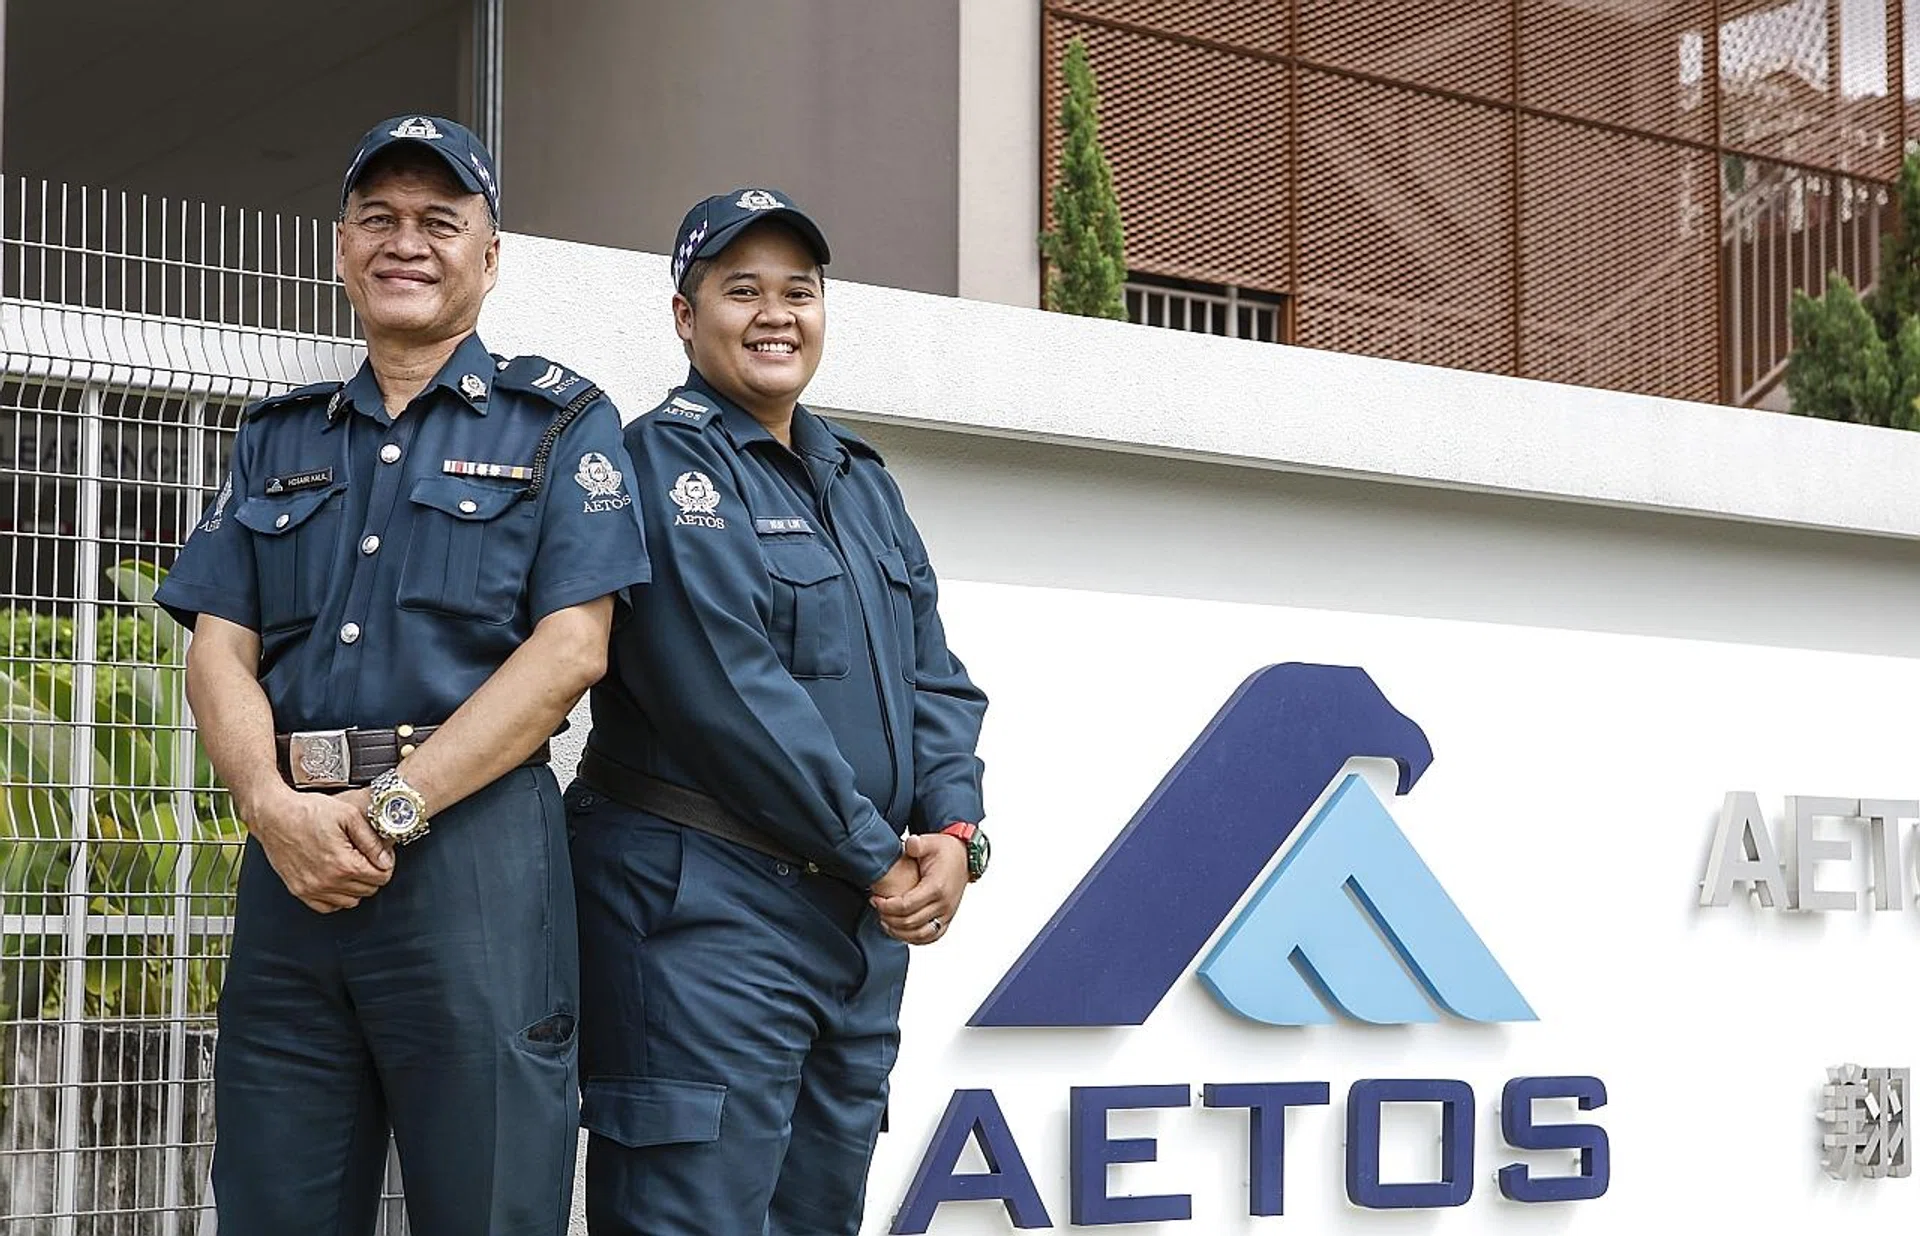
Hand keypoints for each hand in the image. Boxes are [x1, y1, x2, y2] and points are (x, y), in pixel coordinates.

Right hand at [242, 784, 393, 913]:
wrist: (274, 814)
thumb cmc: (307, 811)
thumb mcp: (348, 816)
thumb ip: (371, 841)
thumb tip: (385, 859)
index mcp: (343, 864)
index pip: (381, 878)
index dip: (385, 864)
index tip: (380, 855)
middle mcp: (327, 881)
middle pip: (367, 890)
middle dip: (372, 874)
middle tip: (366, 858)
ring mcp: (311, 888)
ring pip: (350, 901)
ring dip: (355, 887)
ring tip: (351, 867)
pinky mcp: (298, 890)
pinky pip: (326, 907)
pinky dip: (336, 897)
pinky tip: (336, 880)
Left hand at [870, 833, 967, 944]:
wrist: (964, 857)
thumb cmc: (946, 851)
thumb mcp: (931, 842)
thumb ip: (917, 844)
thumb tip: (909, 844)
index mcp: (937, 887)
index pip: (906, 905)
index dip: (887, 906)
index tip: (875, 899)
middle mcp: (944, 904)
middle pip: (910, 922)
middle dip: (889, 917)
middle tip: (877, 908)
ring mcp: (947, 914)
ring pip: (920, 934)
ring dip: (899, 932)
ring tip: (885, 921)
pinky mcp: (947, 919)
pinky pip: (931, 937)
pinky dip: (914, 938)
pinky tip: (900, 931)